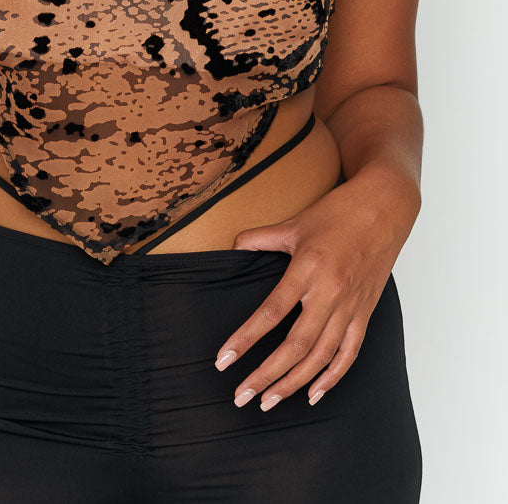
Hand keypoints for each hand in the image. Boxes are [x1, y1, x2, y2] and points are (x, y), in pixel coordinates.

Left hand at [214, 167, 413, 410]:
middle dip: (266, 375)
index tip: (224, 360)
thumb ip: (260, 238)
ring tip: (269, 401)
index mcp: (308, 269)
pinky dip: (332, 377)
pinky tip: (313, 394)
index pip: (271, 312)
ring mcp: (351, 306)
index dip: (245, 339)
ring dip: (294, 383)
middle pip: (295, 346)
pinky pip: (348, 352)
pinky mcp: (365, 312)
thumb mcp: (294, 222)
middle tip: (241, 396)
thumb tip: (232, 248)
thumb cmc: (339, 212)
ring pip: (321, 357)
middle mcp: (330, 293)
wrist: (385, 208)